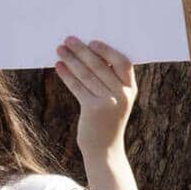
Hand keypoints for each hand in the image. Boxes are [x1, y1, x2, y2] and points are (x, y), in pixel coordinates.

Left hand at [54, 37, 135, 153]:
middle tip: (69, 40)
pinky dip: (67, 75)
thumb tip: (88, 54)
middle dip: (82, 51)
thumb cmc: (107, 120)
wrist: (104, 149)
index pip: (123, 63)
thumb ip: (109, 81)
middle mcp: (122, 95)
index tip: (92, 42)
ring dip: (72, 60)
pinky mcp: (93, 110)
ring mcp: (108, 102)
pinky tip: (59, 67)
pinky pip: (77, 87)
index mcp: (131, 89)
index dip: (108, 51)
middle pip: (101, 66)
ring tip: (60, 50)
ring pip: (87, 74)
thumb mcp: (115, 100)